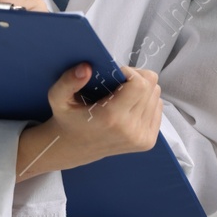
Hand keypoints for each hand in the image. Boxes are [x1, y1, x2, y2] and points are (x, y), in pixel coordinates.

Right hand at [15, 64, 161, 180]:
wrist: (73, 148)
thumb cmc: (68, 119)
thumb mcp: (58, 98)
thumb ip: (68, 81)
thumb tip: (86, 68)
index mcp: (111, 118)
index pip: (140, 83)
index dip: (130, 72)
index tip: (116, 75)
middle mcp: (130, 130)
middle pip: (151, 86)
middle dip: (135, 79)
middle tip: (118, 85)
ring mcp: (141, 137)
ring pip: (156, 95)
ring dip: (141, 91)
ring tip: (121, 98)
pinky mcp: (148, 141)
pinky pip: (158, 108)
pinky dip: (146, 102)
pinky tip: (128, 108)